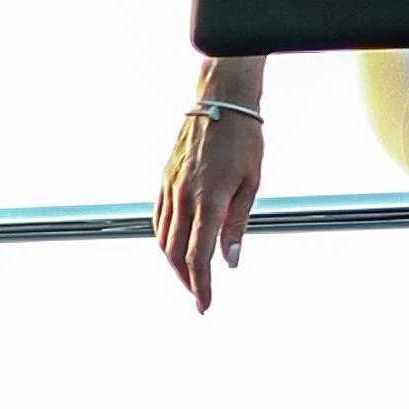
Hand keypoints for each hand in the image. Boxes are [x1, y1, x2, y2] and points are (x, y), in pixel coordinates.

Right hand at [158, 86, 267, 310]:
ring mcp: (170, 187)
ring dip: (174, 263)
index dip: (201, 285)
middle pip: (176, 253)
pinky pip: (158, 217)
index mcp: (208, 200)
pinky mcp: (164, 179)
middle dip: (187, 280)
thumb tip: (230, 261)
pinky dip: (164, 239)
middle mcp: (184, 196)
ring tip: (189, 276)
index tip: (205, 305)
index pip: (199, 256)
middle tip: (199, 295)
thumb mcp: (250, 184)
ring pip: (163, 238)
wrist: (221, 103)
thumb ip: (237, 225)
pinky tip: (174, 247)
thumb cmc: (243, 141)